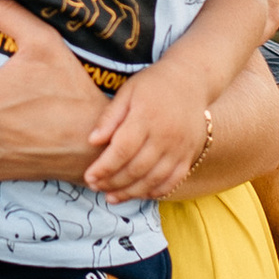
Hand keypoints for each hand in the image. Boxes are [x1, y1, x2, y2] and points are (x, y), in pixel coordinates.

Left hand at [84, 60, 213, 202]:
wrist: (190, 81)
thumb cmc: (153, 85)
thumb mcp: (128, 92)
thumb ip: (110, 117)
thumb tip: (92, 141)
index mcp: (147, 117)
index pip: (123, 150)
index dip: (104, 167)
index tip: (89, 176)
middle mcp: (166, 135)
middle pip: (137, 168)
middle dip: (113, 182)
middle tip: (96, 186)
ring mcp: (180, 148)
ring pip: (154, 179)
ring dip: (131, 192)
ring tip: (111, 196)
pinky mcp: (189, 155)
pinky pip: (173, 181)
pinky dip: (156, 192)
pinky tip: (139, 194)